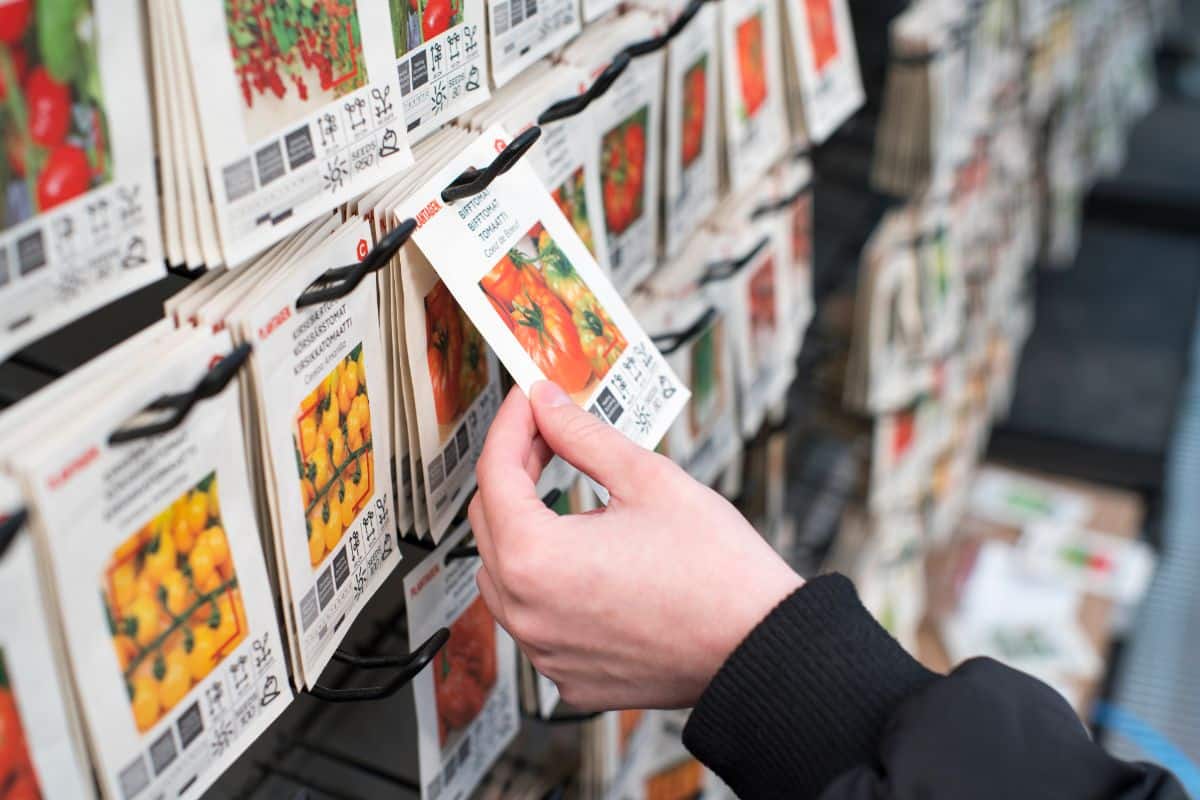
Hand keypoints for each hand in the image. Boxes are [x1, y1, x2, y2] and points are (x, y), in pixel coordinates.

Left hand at [469, 381, 803, 710]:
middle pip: (490, 524)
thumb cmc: (716, 569)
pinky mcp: (569, 676)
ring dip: (522, 530)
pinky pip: (536, 620)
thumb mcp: (647, 479)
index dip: (512, 425)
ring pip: (505, 576)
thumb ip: (583, 436)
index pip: (496, 474)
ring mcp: (545, 651)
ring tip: (562, 495)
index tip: (530, 400)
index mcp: (536, 559)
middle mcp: (527, 613)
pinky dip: (546, 584)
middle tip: (549, 435)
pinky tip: (583, 560)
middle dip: (513, 472)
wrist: (760, 645)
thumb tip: (548, 405)